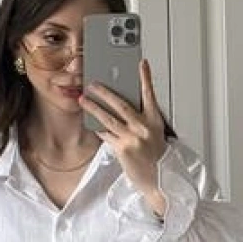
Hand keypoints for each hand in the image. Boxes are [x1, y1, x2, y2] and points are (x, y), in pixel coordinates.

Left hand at [81, 58, 167, 217]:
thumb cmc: (156, 155)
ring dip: (93, 107)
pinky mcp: (122, 149)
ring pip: (109, 118)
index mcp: (154, 120)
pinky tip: (90, 120)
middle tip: (93, 83)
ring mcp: (132, 138)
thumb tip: (125, 104)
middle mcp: (144, 127)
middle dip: (105, 92)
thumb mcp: (155, 132)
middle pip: (121, 104)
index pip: (150, 94)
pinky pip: (106, 134)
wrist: (160, 178)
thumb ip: (142, 117)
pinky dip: (98, 127)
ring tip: (83, 99)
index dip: (145, 78)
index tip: (141, 63)